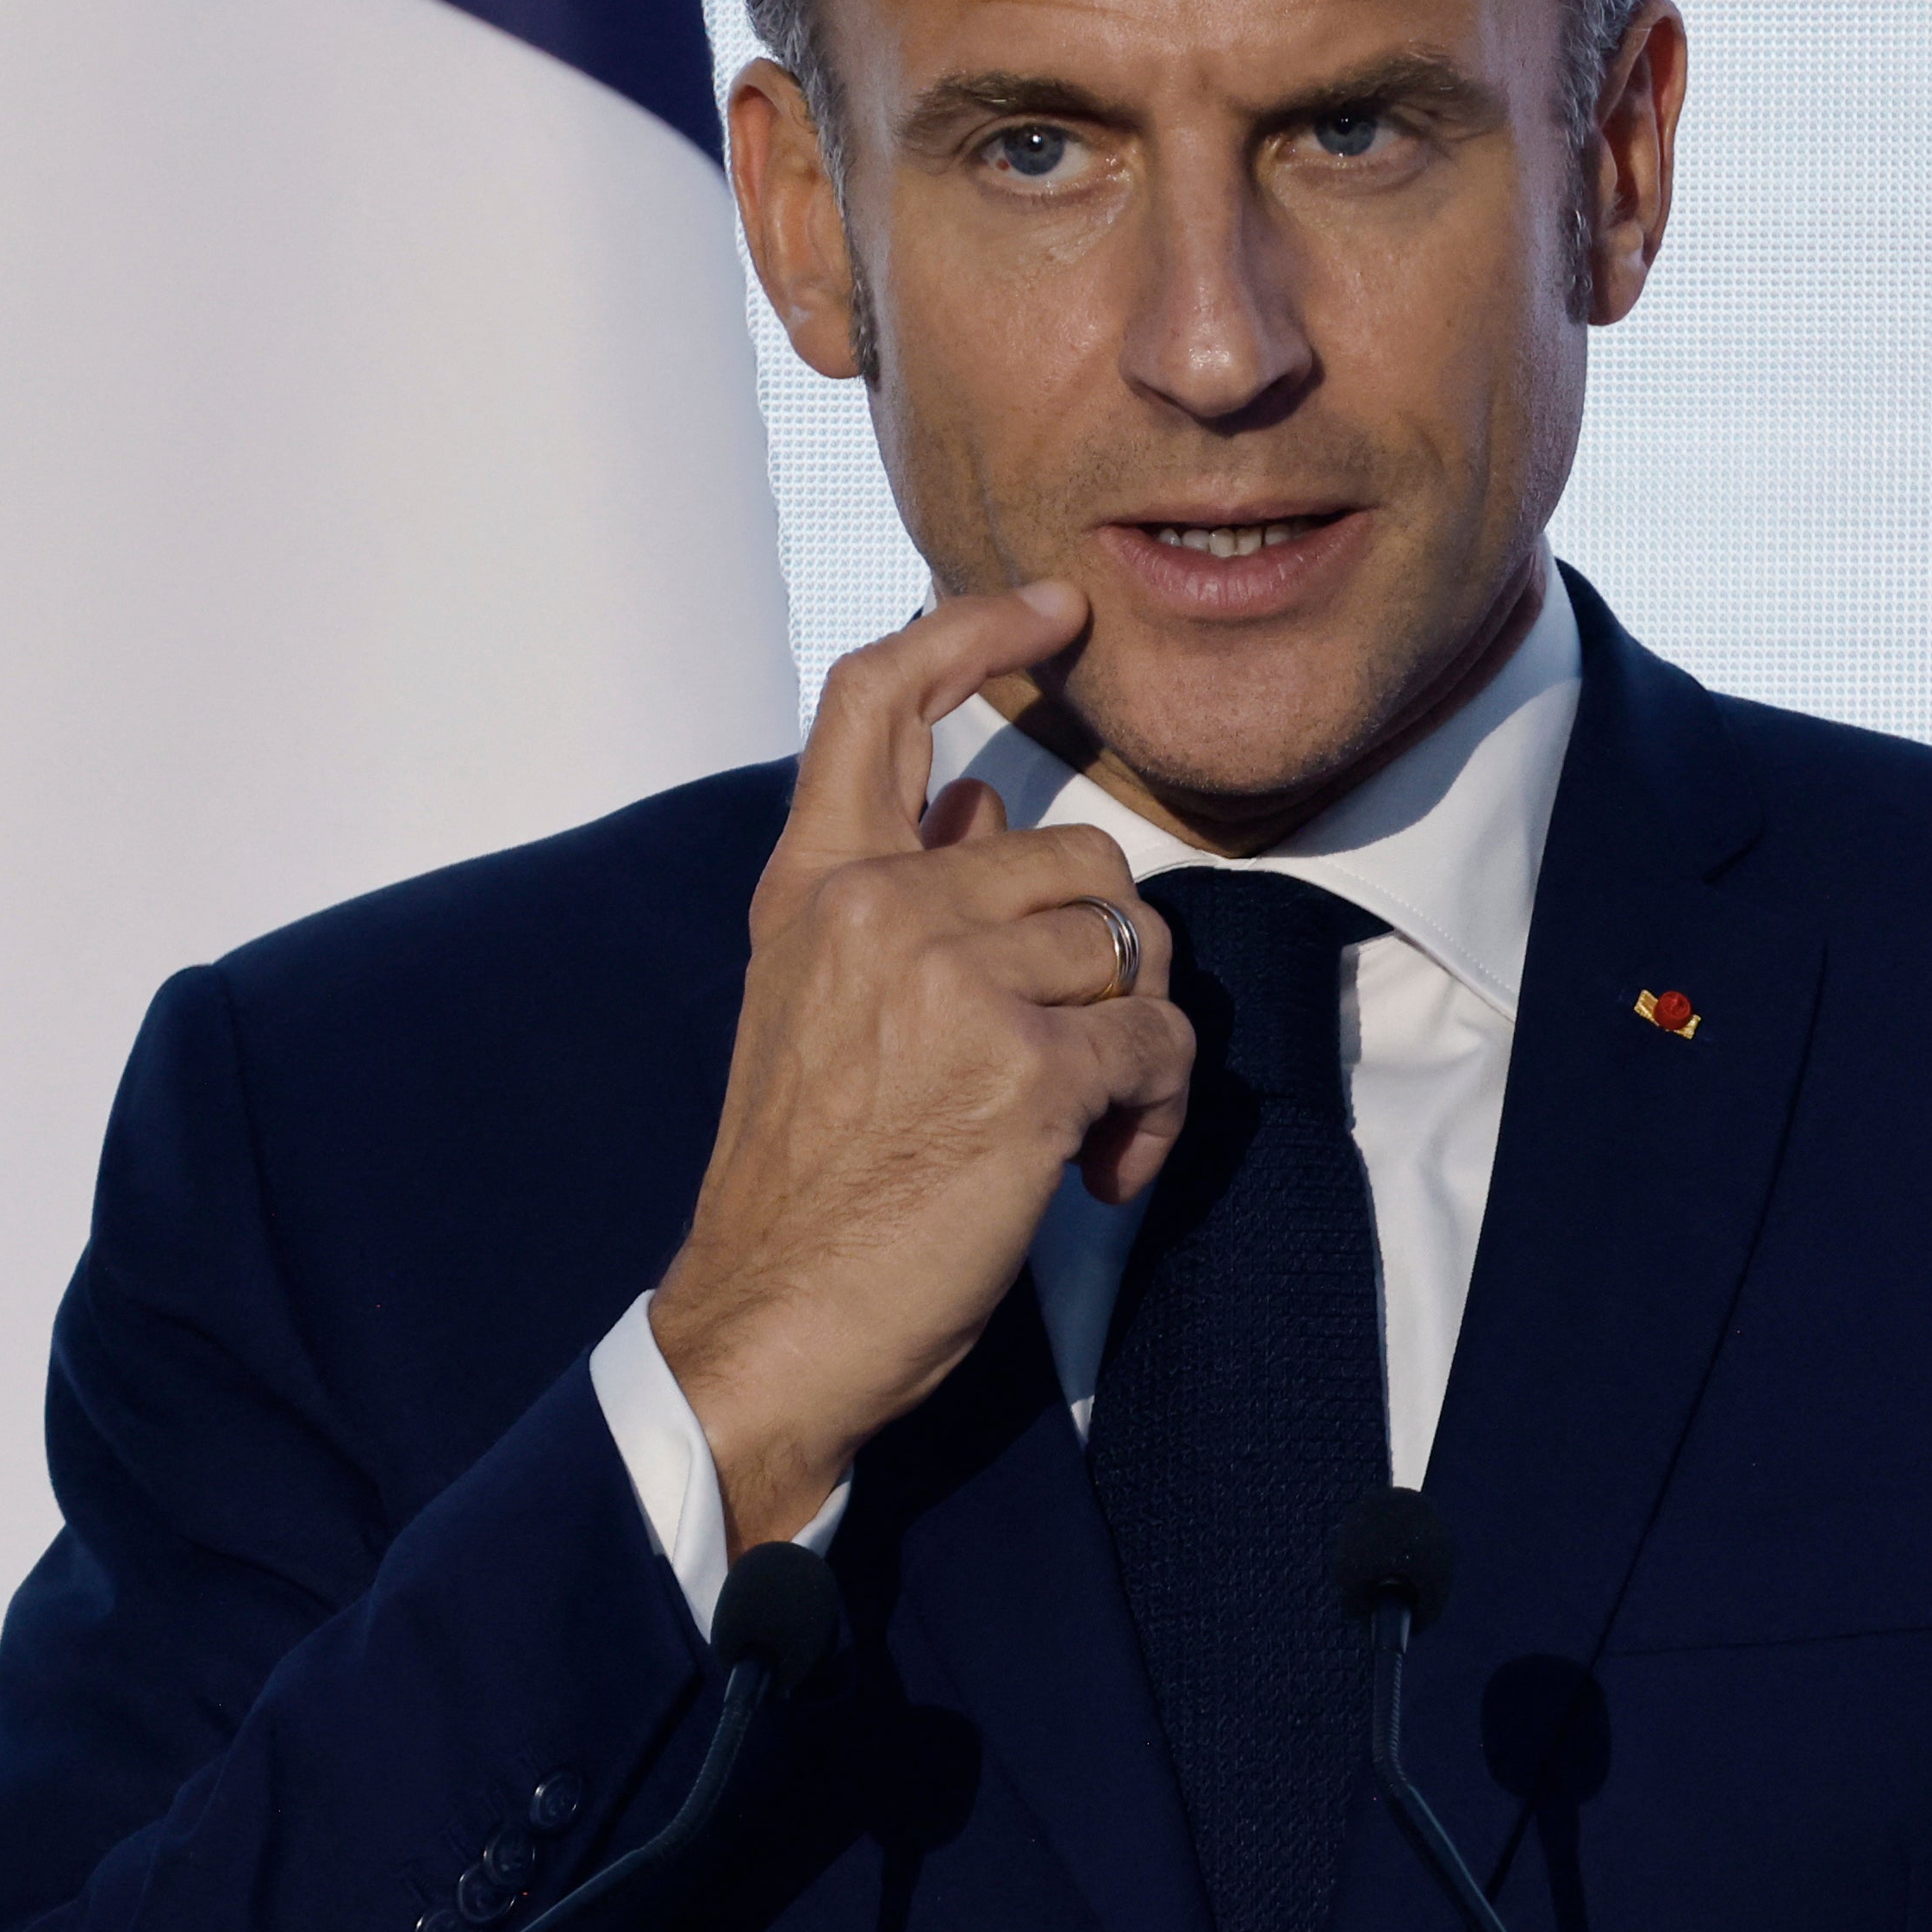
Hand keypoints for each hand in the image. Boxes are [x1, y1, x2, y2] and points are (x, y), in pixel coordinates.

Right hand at [650, 583, 1194, 1551]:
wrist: (770, 1324)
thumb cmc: (802, 1182)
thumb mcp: (813, 1001)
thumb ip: (898, 888)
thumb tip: (982, 794)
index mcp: (812, 884)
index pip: (876, 694)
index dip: (974, 626)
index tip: (1055, 606)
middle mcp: (878, 907)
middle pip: (1076, 850)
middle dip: (1111, 952)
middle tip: (1080, 1053)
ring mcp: (953, 983)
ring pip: (1132, 947)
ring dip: (1138, 1043)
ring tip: (1084, 1128)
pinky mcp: (1028, 1071)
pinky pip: (1161, 1046)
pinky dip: (1157, 1115)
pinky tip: (1102, 1175)